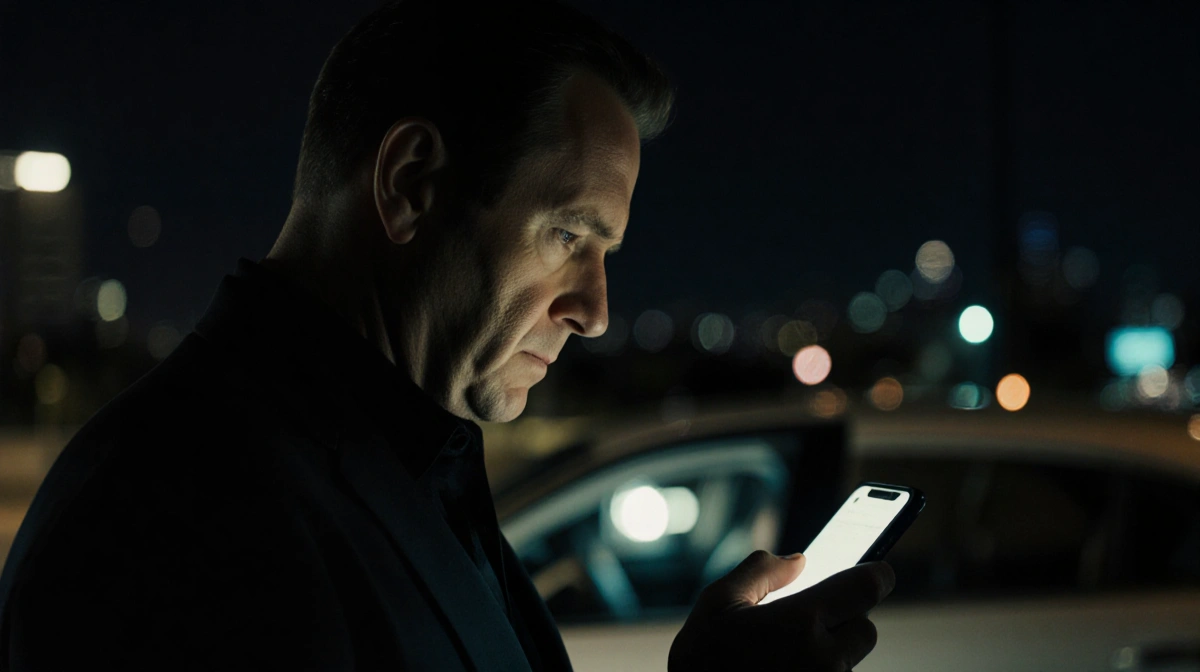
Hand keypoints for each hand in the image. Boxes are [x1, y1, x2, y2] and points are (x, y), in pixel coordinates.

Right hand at [668, 550, 894, 671]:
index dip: (876, 575)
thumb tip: (798, 560)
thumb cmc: (700, 660)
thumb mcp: (718, 602)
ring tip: (788, 653)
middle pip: (866, 628)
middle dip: (846, 618)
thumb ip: (761, 571)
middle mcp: (821, 659)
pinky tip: (787, 669)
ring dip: (832, 651)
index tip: (875, 572)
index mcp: (799, 621)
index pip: (868, 589)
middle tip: (811, 618)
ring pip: (850, 660)